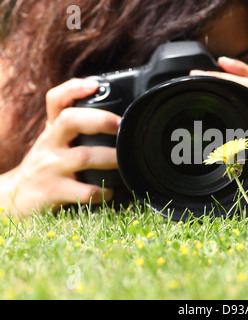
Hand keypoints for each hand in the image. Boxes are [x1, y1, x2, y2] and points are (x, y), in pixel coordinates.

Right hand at [3, 79, 121, 216]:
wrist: (15, 197)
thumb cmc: (45, 165)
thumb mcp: (53, 141)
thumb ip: (74, 129)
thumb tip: (114, 118)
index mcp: (52, 130)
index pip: (55, 100)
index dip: (74, 89)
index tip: (95, 86)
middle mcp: (49, 144)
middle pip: (70, 121)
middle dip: (100, 120)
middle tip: (121, 126)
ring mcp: (50, 168)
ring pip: (83, 156)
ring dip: (110, 158)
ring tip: (124, 161)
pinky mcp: (54, 192)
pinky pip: (84, 191)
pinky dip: (102, 192)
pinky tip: (110, 192)